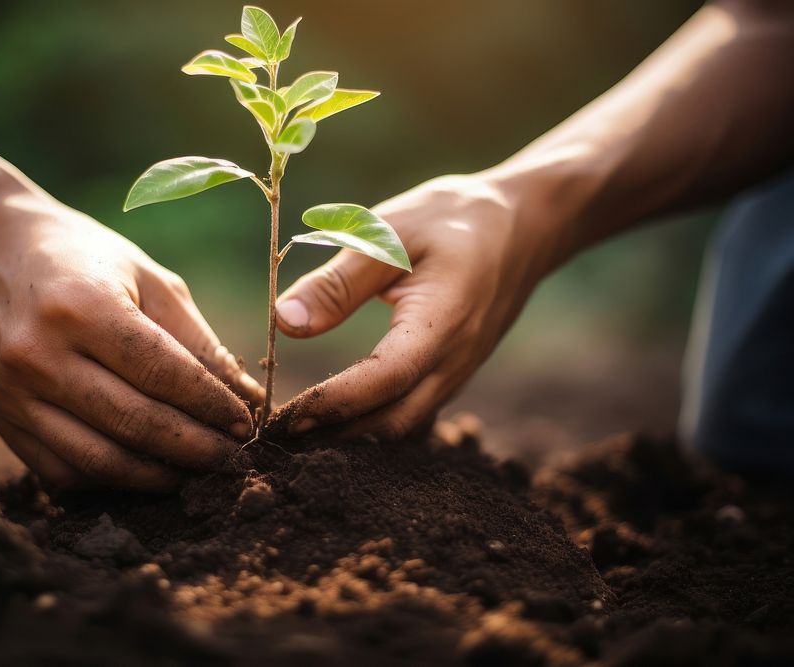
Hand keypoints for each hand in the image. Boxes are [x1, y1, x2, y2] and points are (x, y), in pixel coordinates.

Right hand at [0, 188, 262, 489]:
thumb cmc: (81, 255)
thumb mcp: (147, 277)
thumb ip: (196, 340)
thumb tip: (245, 397)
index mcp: (83, 307)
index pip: (164, 374)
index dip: (212, 406)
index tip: (246, 423)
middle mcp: (38, 354)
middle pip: (136, 423)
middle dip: (196, 448)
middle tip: (232, 458)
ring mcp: (11, 393)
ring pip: (100, 460)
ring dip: (158, 476)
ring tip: (196, 472)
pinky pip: (62, 471)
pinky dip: (110, 480)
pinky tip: (145, 470)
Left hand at [275, 174, 552, 439]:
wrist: (526, 225)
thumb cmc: (454, 219)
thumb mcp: (391, 232)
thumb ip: (339, 282)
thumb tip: (284, 322)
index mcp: (442, 320)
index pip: (384, 378)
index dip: (333, 402)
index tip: (286, 417)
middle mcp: (455, 359)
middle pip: (394, 421)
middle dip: (337, 434)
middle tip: (282, 434)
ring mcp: (460, 371)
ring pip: (405, 424)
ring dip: (355, 434)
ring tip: (302, 430)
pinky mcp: (454, 372)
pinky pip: (415, 413)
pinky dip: (376, 421)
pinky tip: (340, 415)